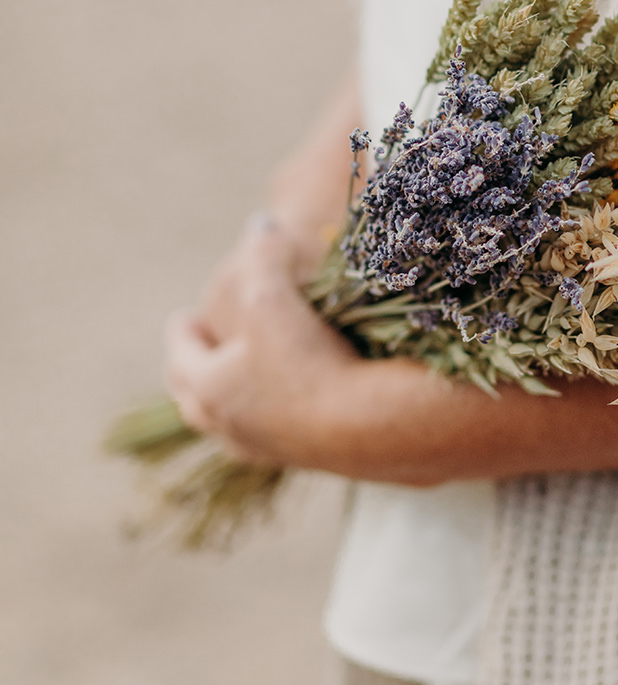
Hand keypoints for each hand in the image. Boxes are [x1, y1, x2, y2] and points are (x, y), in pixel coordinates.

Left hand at [166, 218, 364, 467]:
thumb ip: (263, 254)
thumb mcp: (274, 294)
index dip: (183, 331)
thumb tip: (261, 225)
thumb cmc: (307, 358)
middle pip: (197, 399)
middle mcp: (229, 428)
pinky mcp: (307, 458)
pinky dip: (271, 413)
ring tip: (245, 376)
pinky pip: (273, 434)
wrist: (370, 427)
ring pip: (234, 423)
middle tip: (202, 352)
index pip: (181, 356)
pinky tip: (292, 400)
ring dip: (234, 397)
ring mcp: (266, 450)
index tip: (183, 316)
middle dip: (197, 371)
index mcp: (208, 389)